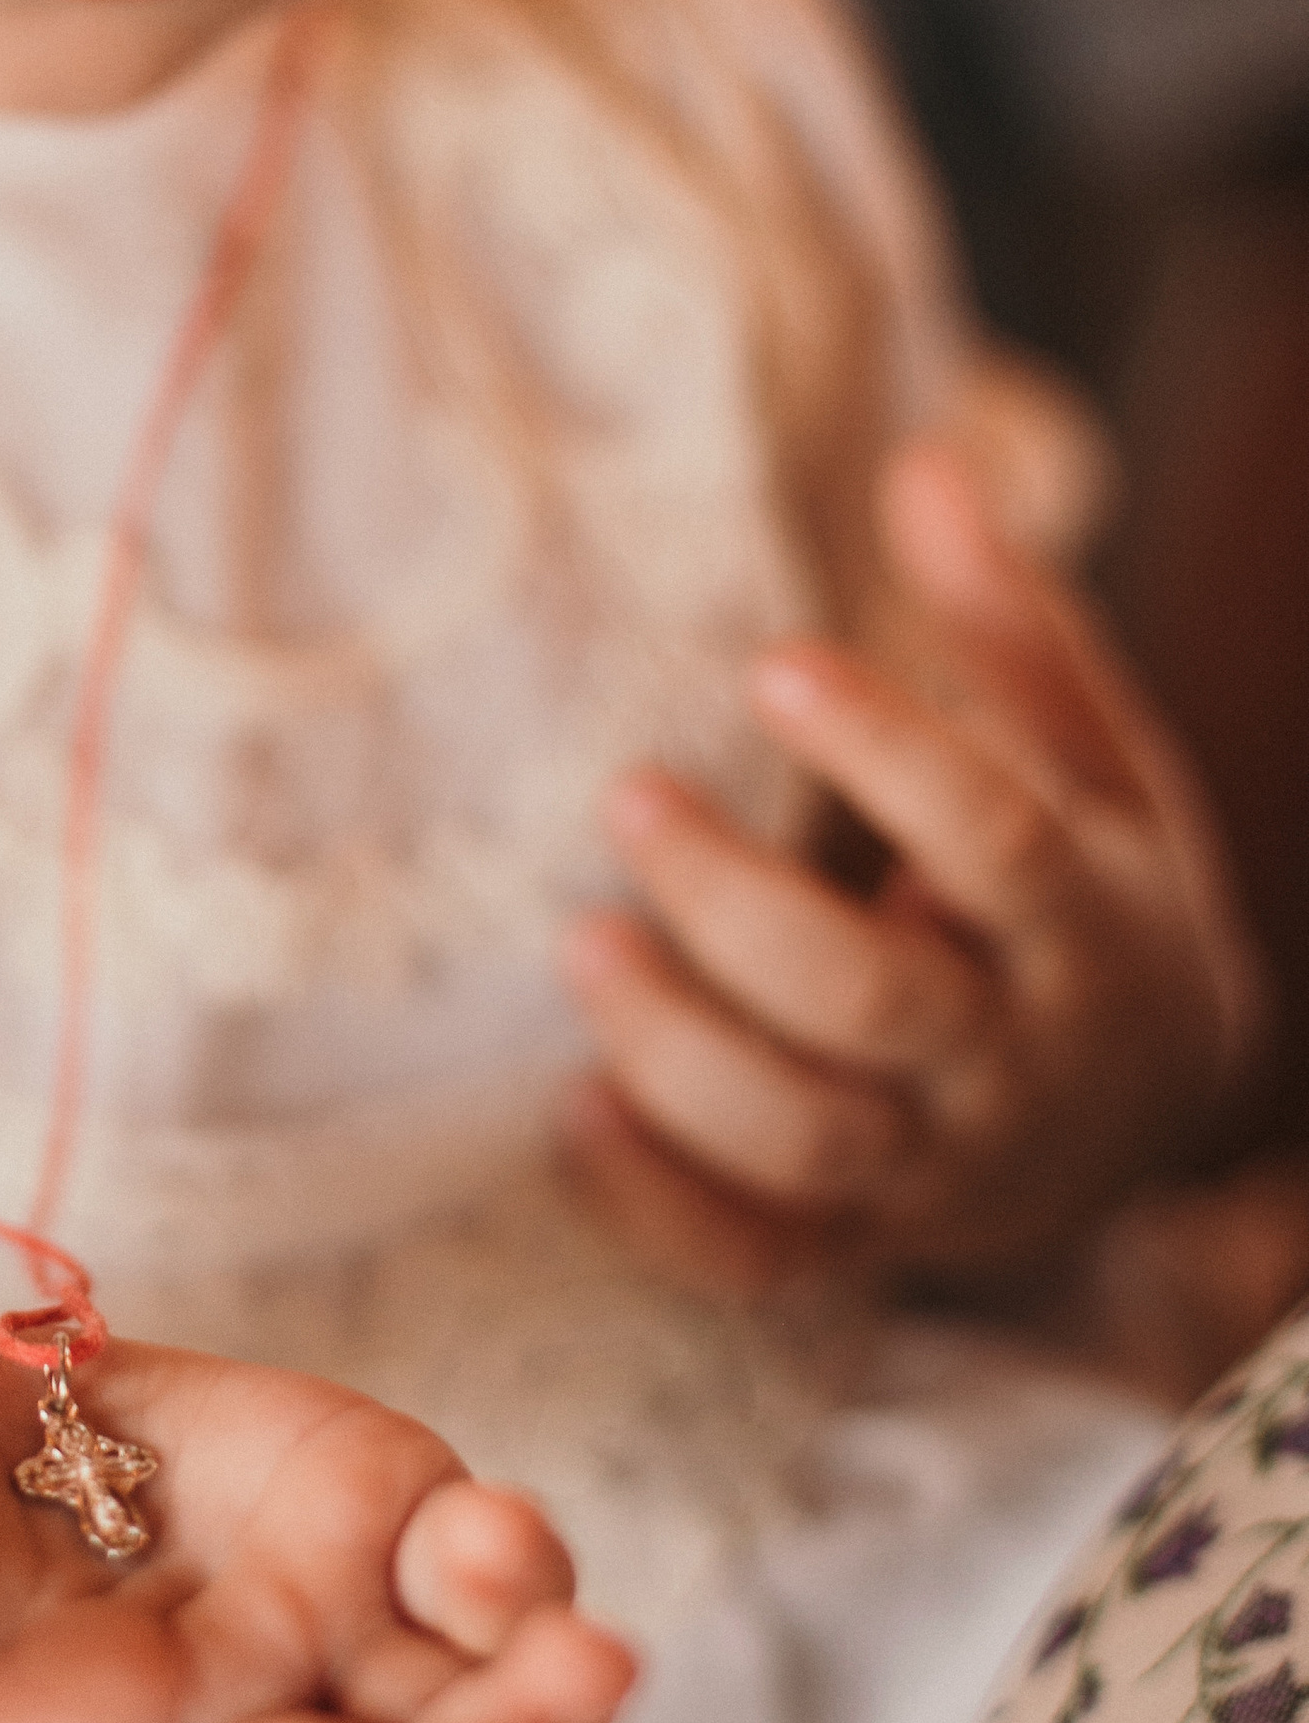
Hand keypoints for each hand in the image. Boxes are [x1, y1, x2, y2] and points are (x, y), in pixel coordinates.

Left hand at [564, 439, 1265, 1296]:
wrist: (1151, 1104)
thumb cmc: (1089, 885)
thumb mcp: (1089, 752)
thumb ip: (1006, 623)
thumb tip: (926, 465)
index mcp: (1091, 922)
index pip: (997, 838)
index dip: (890, 754)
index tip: (773, 661)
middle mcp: (1018, 1060)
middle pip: (876, 1000)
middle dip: (741, 908)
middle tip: (628, 796)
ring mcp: (939, 1169)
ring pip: (806, 1138)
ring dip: (679, 1054)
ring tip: (578, 943)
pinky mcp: (861, 1243)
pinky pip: (756, 1257)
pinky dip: (660, 1205)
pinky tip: (571, 1109)